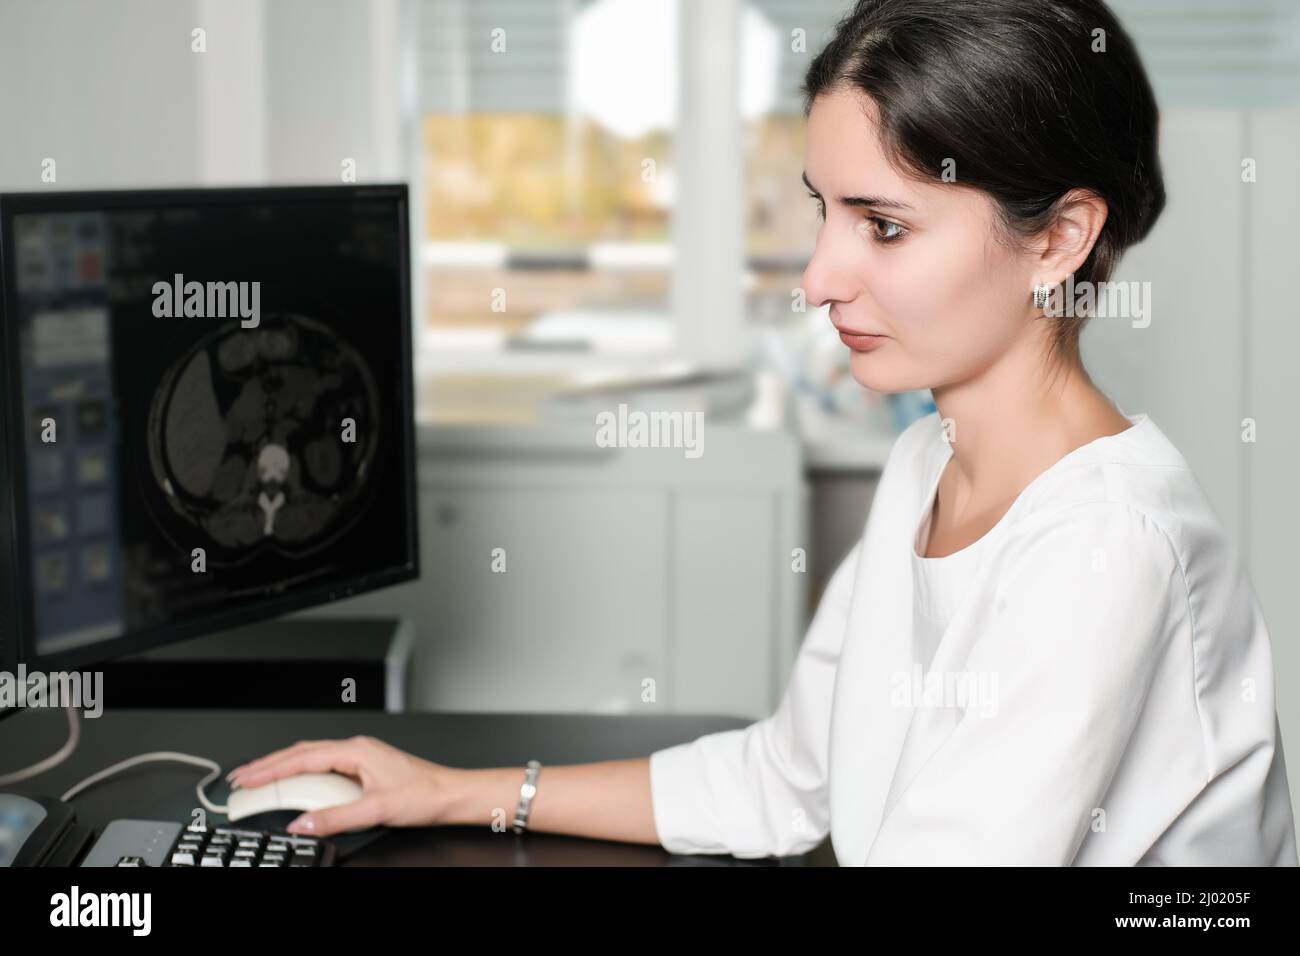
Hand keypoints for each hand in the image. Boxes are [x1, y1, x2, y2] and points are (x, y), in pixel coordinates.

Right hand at [224, 736, 459, 836]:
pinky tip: (296, 784)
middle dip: (269, 765)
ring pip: (312, 758)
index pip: (301, 758)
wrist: (450, 794)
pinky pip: (325, 766)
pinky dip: (303, 774)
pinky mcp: (365, 768)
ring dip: (284, 769)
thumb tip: (302, 825)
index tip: (246, 779)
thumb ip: (335, 818)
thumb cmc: (424, 794)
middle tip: (242, 779)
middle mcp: (356, 749)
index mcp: (355, 751)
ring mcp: (360, 757)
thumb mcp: (375, 810)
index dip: (270, 769)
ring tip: (260, 781)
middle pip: (301, 753)